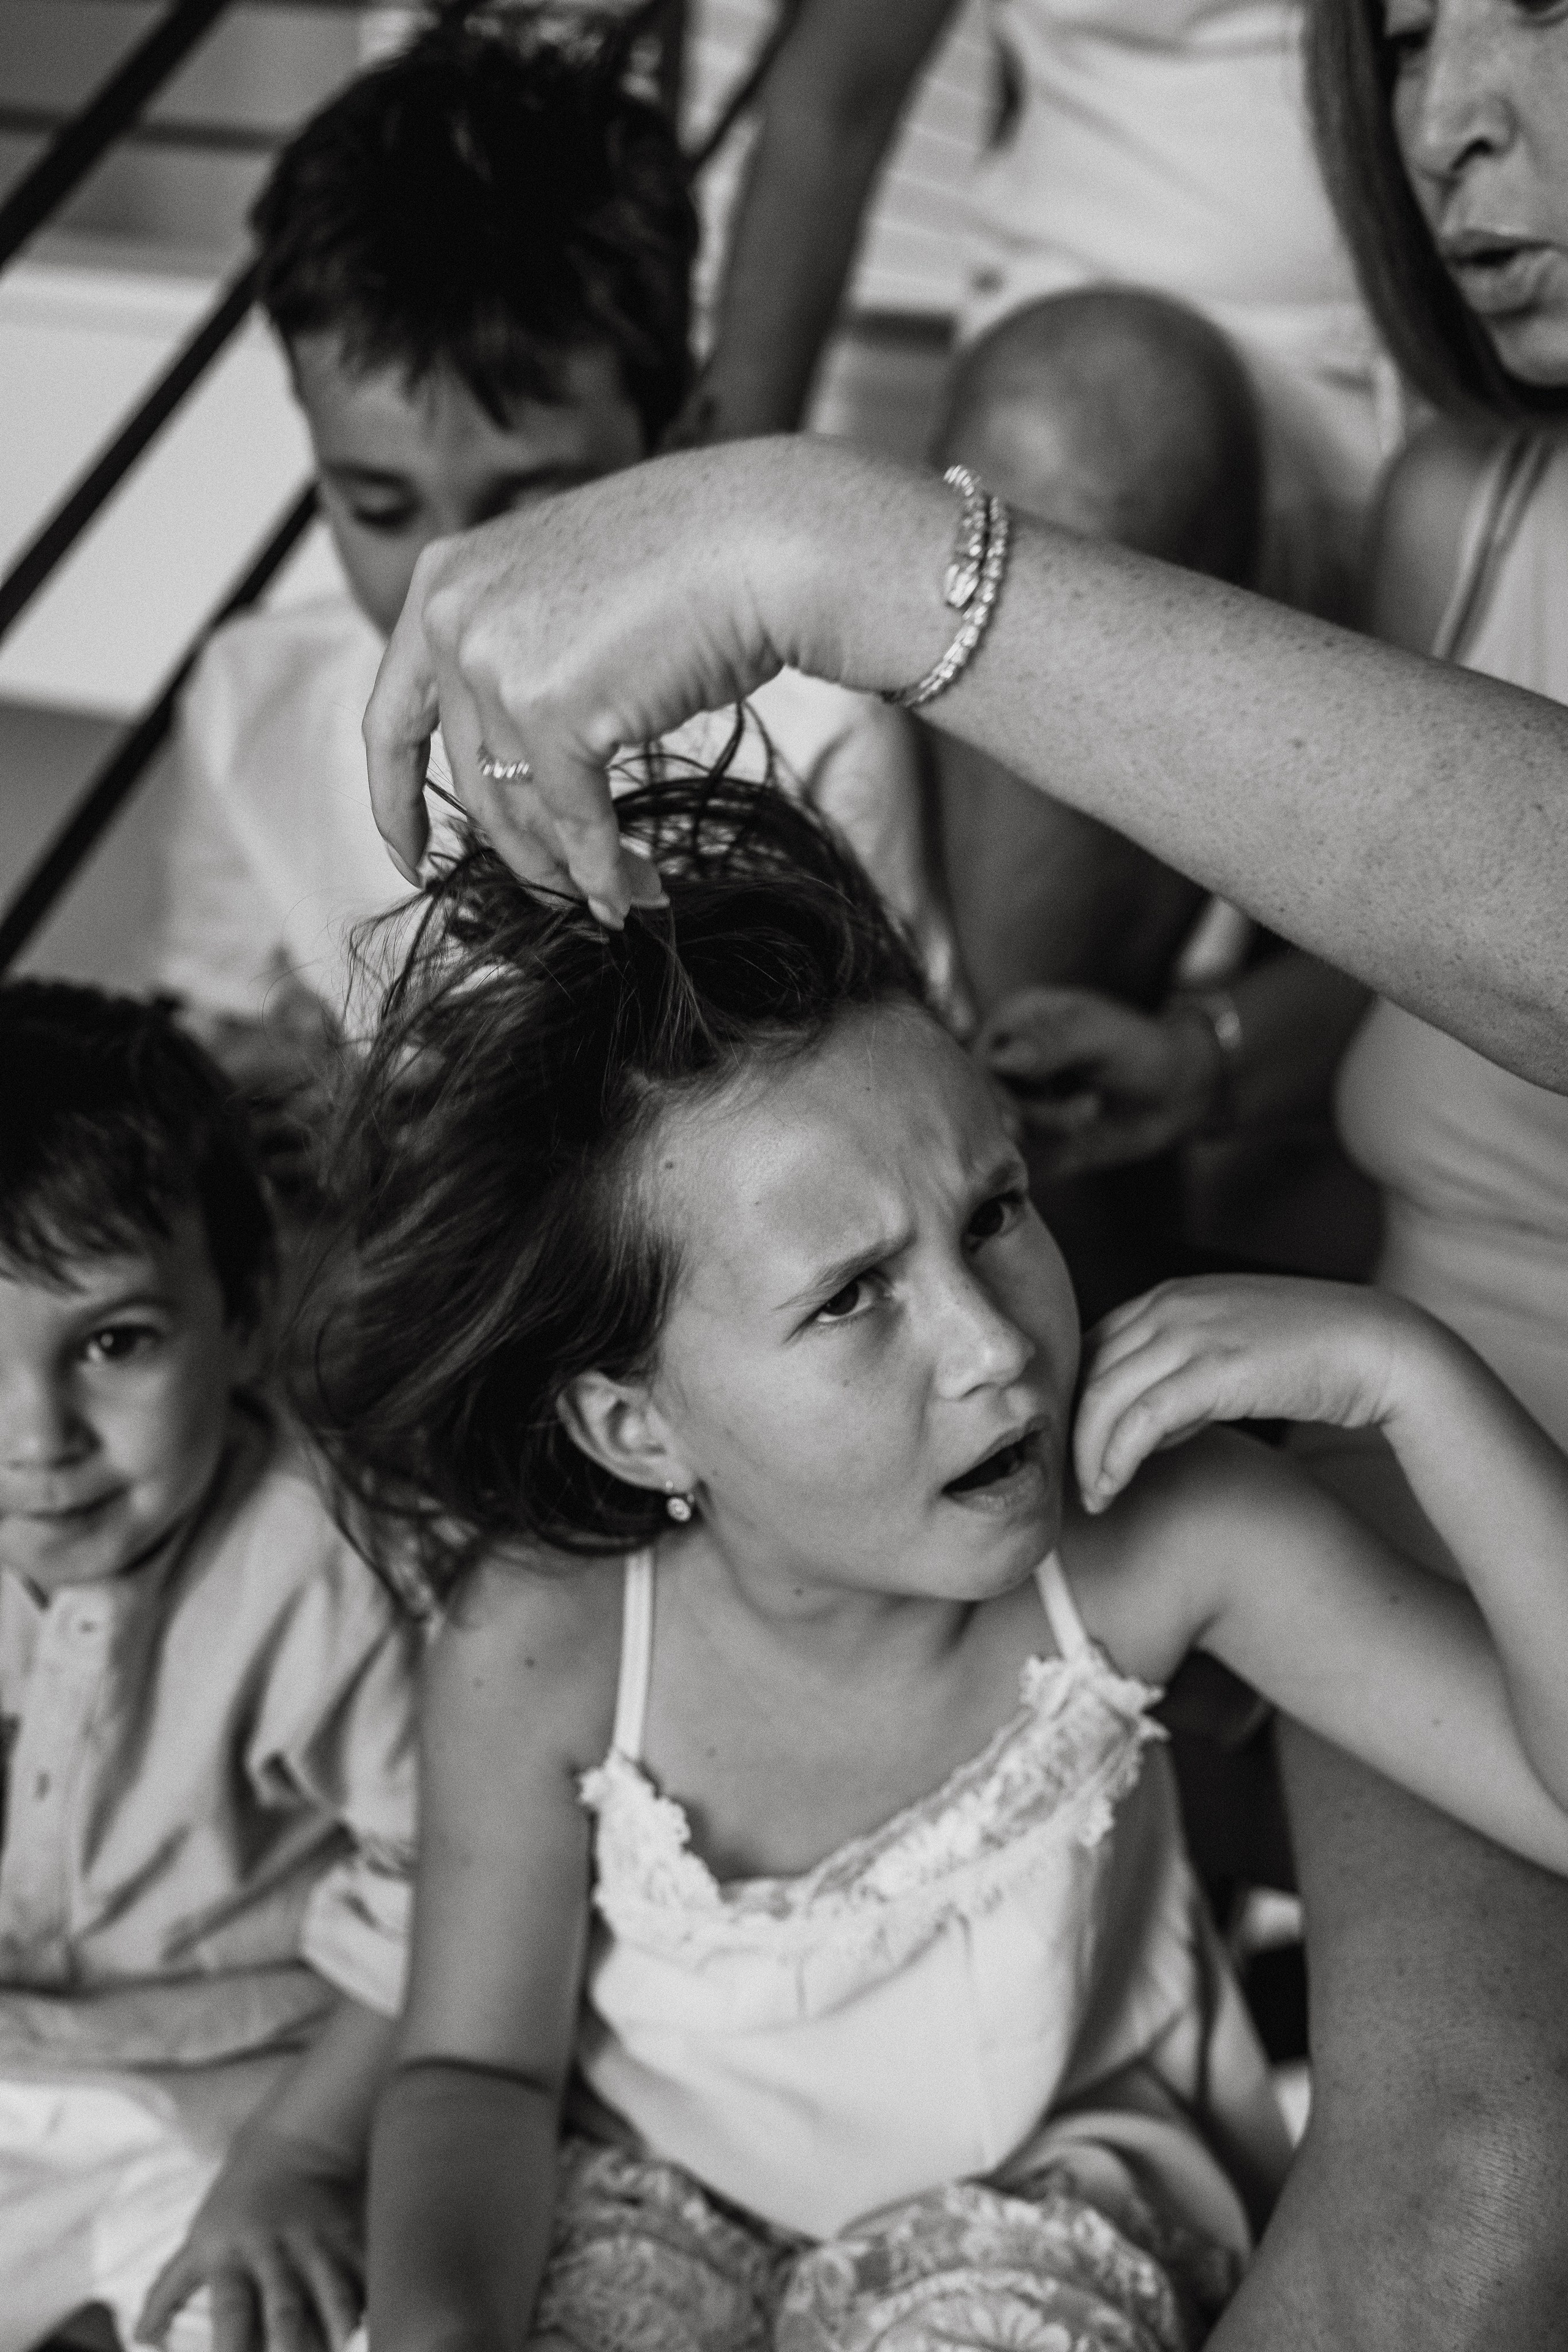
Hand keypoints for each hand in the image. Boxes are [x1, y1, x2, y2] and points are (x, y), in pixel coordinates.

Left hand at [137, 2131, 363, 2351]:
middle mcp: (274, 2253)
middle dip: (291, 2348)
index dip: (231, 2351)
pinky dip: (374, 2305)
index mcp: (231, 2257)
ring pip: (333, 2295)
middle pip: (284, 2309)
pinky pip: (366, 2275)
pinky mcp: (351, 2237)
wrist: (296, 2141)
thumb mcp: (198, 2241)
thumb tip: (142, 2340)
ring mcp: (316, 2245)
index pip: (230, 2312)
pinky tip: (378, 2332)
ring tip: (343, 2350)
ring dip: (340, 2331)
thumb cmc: (235, 2204)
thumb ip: (168, 2292)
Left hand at [361, 440, 950, 923]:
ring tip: (623, 895)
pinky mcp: (550, 708)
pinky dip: (604, 869)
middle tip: (568, 897)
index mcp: (442, 581)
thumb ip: (519, 658)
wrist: (766, 539)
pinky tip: (632, 892)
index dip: (395, 802)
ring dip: (571, 870)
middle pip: (470, 781)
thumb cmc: (693, 564)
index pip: (392, 716)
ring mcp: (493, 662)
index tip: (412, 861)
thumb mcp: (569, 596)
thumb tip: (520, 776)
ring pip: (520, 809)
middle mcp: (451, 616)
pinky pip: (573, 820)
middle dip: (523, 854)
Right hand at [979, 989, 1223, 1174]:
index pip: (978, 1060)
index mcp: (1017, 1019)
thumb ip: (1052, 1044)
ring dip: (1050, 1129)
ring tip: (1093, 1110)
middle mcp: (1012, 1058)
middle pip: (988, 1100)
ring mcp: (1024, 1098)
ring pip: (1005, 1129)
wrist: (1181, 1092)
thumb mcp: (1102, 1037)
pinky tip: (1079, 1138)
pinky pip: (1020, 1155)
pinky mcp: (1039, 1134)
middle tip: (1087, 1107)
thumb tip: (1002, 1058)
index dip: (995, 1091)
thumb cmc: (1146, 1048)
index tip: (1021, 1115)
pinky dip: (1044, 1155)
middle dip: (1035, 1113)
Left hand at [1073, 1275, 1417, 1512]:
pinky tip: (1112, 1489)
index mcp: (1168, 1297)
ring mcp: (1190, 1334)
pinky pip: (1141, 1420)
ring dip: (1087, 1455)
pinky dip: (1115, 1459)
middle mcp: (1169, 1307)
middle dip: (1069, 1432)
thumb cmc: (1309, 1356)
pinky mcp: (1213, 1370)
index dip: (1075, 1401)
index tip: (1074, 1448)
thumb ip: (1182, 1379)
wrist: (1378, 1346)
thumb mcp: (1230, 1354)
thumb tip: (1148, 1429)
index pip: (1091, 1348)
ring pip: (1103, 1398)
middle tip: (1068, 1482)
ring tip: (1091, 1497)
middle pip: (1087, 1373)